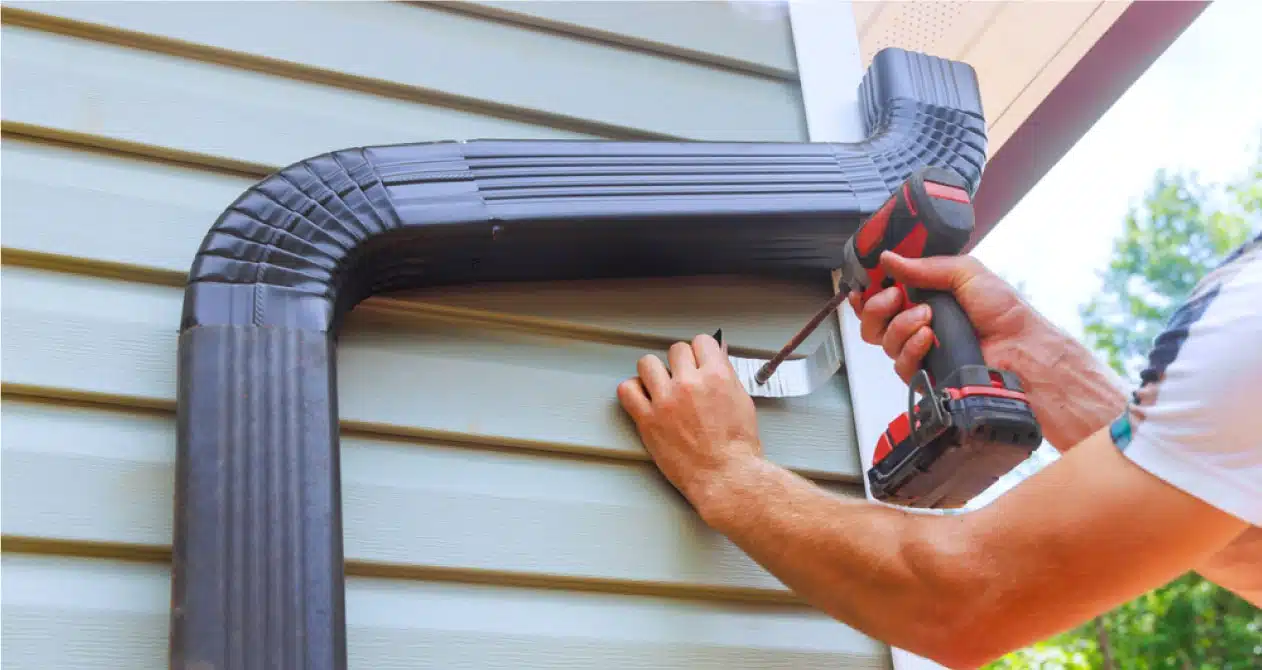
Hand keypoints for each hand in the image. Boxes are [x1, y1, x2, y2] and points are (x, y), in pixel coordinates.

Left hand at [617, 333, 763, 513]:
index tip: (697, 362)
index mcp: (716, 376)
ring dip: (654, 372)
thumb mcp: (742, 402)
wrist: (725, 477)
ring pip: (647, 363)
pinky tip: (644, 399)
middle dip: (680, 363)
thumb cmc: (737, 447)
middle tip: (683, 379)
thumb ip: (726, 376)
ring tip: (661, 387)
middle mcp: (689, 384)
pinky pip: (627, 390)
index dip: (700, 352)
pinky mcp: (648, 419)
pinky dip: (633, 391)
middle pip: (675, 350)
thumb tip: (716, 356)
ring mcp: (666, 401)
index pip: (701, 342)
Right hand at [848, 251, 1036, 383]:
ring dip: (901, 326)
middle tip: (894, 299)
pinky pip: (900, 364)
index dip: (867, 294)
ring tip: (928, 318)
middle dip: (876, 308)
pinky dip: (911, 348)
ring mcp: (920, 352)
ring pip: (884, 342)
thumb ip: (924, 267)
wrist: (1020, 348)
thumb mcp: (965, 273)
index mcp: (925, 299)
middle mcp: (917, 325)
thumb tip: (888, 258)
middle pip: (873, 322)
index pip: (883, 298)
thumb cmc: (1001, 311)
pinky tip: (929, 338)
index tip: (862, 287)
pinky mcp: (925, 376)